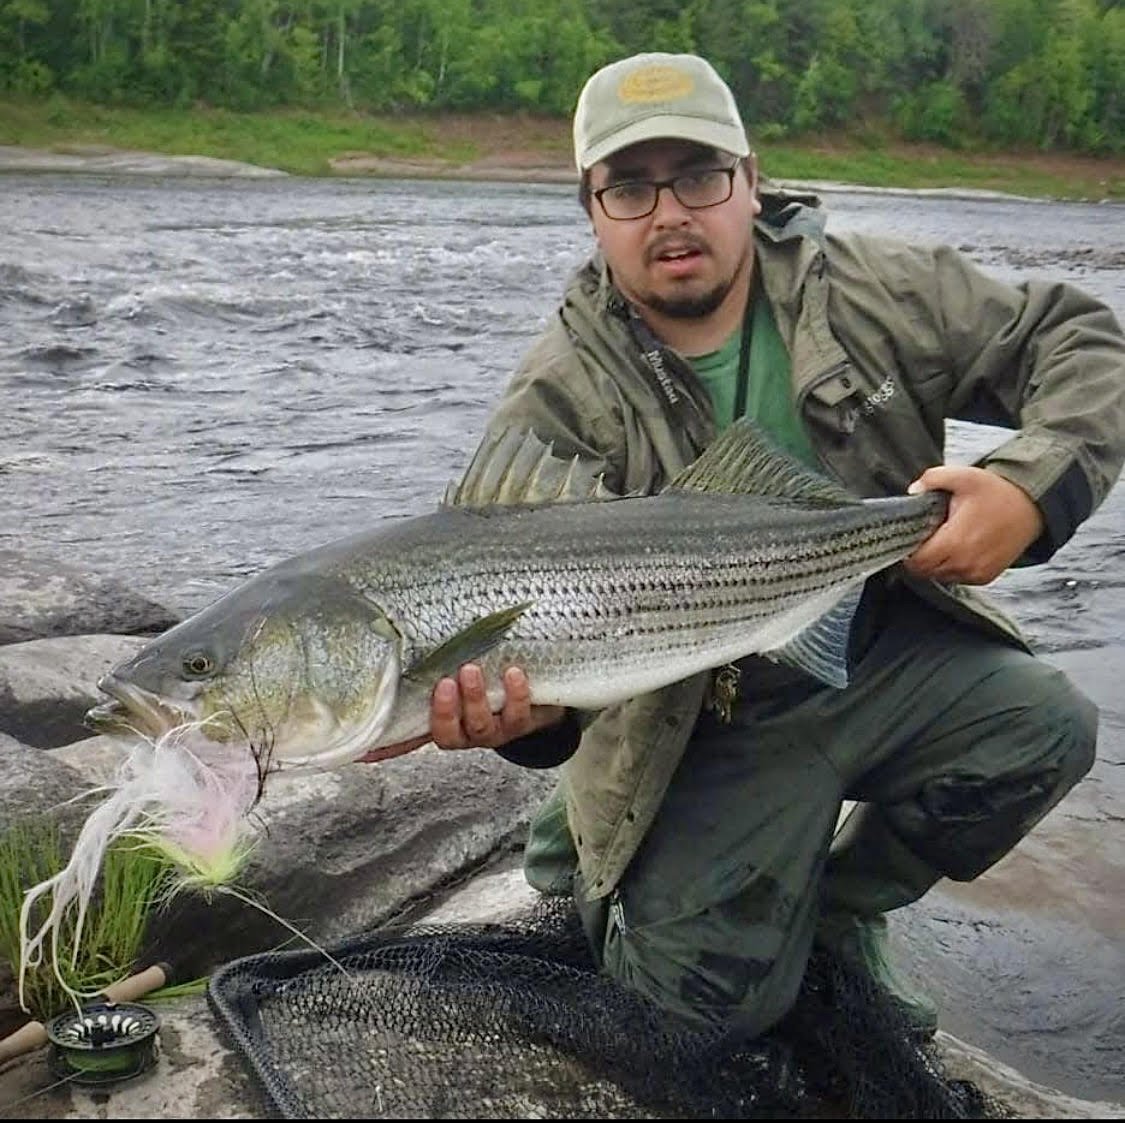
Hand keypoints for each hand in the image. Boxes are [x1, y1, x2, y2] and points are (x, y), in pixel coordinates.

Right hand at [356, 664, 564, 762]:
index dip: (389, 747)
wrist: (539, 695)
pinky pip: (517, 714)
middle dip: (444, 711)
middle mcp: (465, 735)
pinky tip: (513, 673)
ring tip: (471, 670)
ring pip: (481, 726)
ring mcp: (493, 732)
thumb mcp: (459, 681)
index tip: (367, 750)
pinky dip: (516, 694)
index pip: (410, 738)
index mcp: (444, 725)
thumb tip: (392, 663)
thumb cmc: (487, 682)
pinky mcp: (521, 724)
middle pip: (449, 734)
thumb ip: (430, 677)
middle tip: (444, 682)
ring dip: (474, 700)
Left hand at [903, 465, 1044, 584]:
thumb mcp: (964, 476)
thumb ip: (932, 478)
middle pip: (924, 572)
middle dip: (918, 557)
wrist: (1031, 507)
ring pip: (939, 576)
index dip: (907, 552)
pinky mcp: (985, 577)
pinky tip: (957, 549)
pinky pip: (957, 578)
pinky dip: (951, 567)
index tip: (910, 537)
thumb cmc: (996, 492)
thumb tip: (913, 490)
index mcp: (954, 542)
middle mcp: (965, 563)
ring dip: (935, 563)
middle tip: (924, 537)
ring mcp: (976, 573)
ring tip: (942, 541)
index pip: (916, 562)